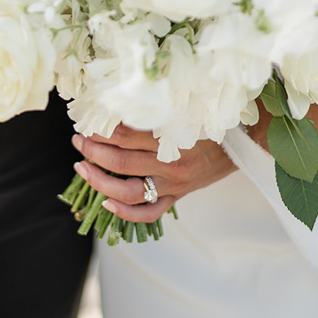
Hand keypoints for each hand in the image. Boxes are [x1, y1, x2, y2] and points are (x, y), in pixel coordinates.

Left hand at [72, 125, 234, 222]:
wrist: (240, 146)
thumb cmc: (210, 123)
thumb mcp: (185, 111)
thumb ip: (156, 112)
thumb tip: (119, 104)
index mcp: (172, 139)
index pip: (126, 135)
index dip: (102, 129)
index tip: (87, 121)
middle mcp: (170, 165)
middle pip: (121, 162)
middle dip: (93, 150)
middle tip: (77, 140)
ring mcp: (172, 186)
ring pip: (129, 192)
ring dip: (99, 181)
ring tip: (82, 167)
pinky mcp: (175, 199)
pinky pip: (148, 213)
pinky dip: (125, 213)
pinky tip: (105, 203)